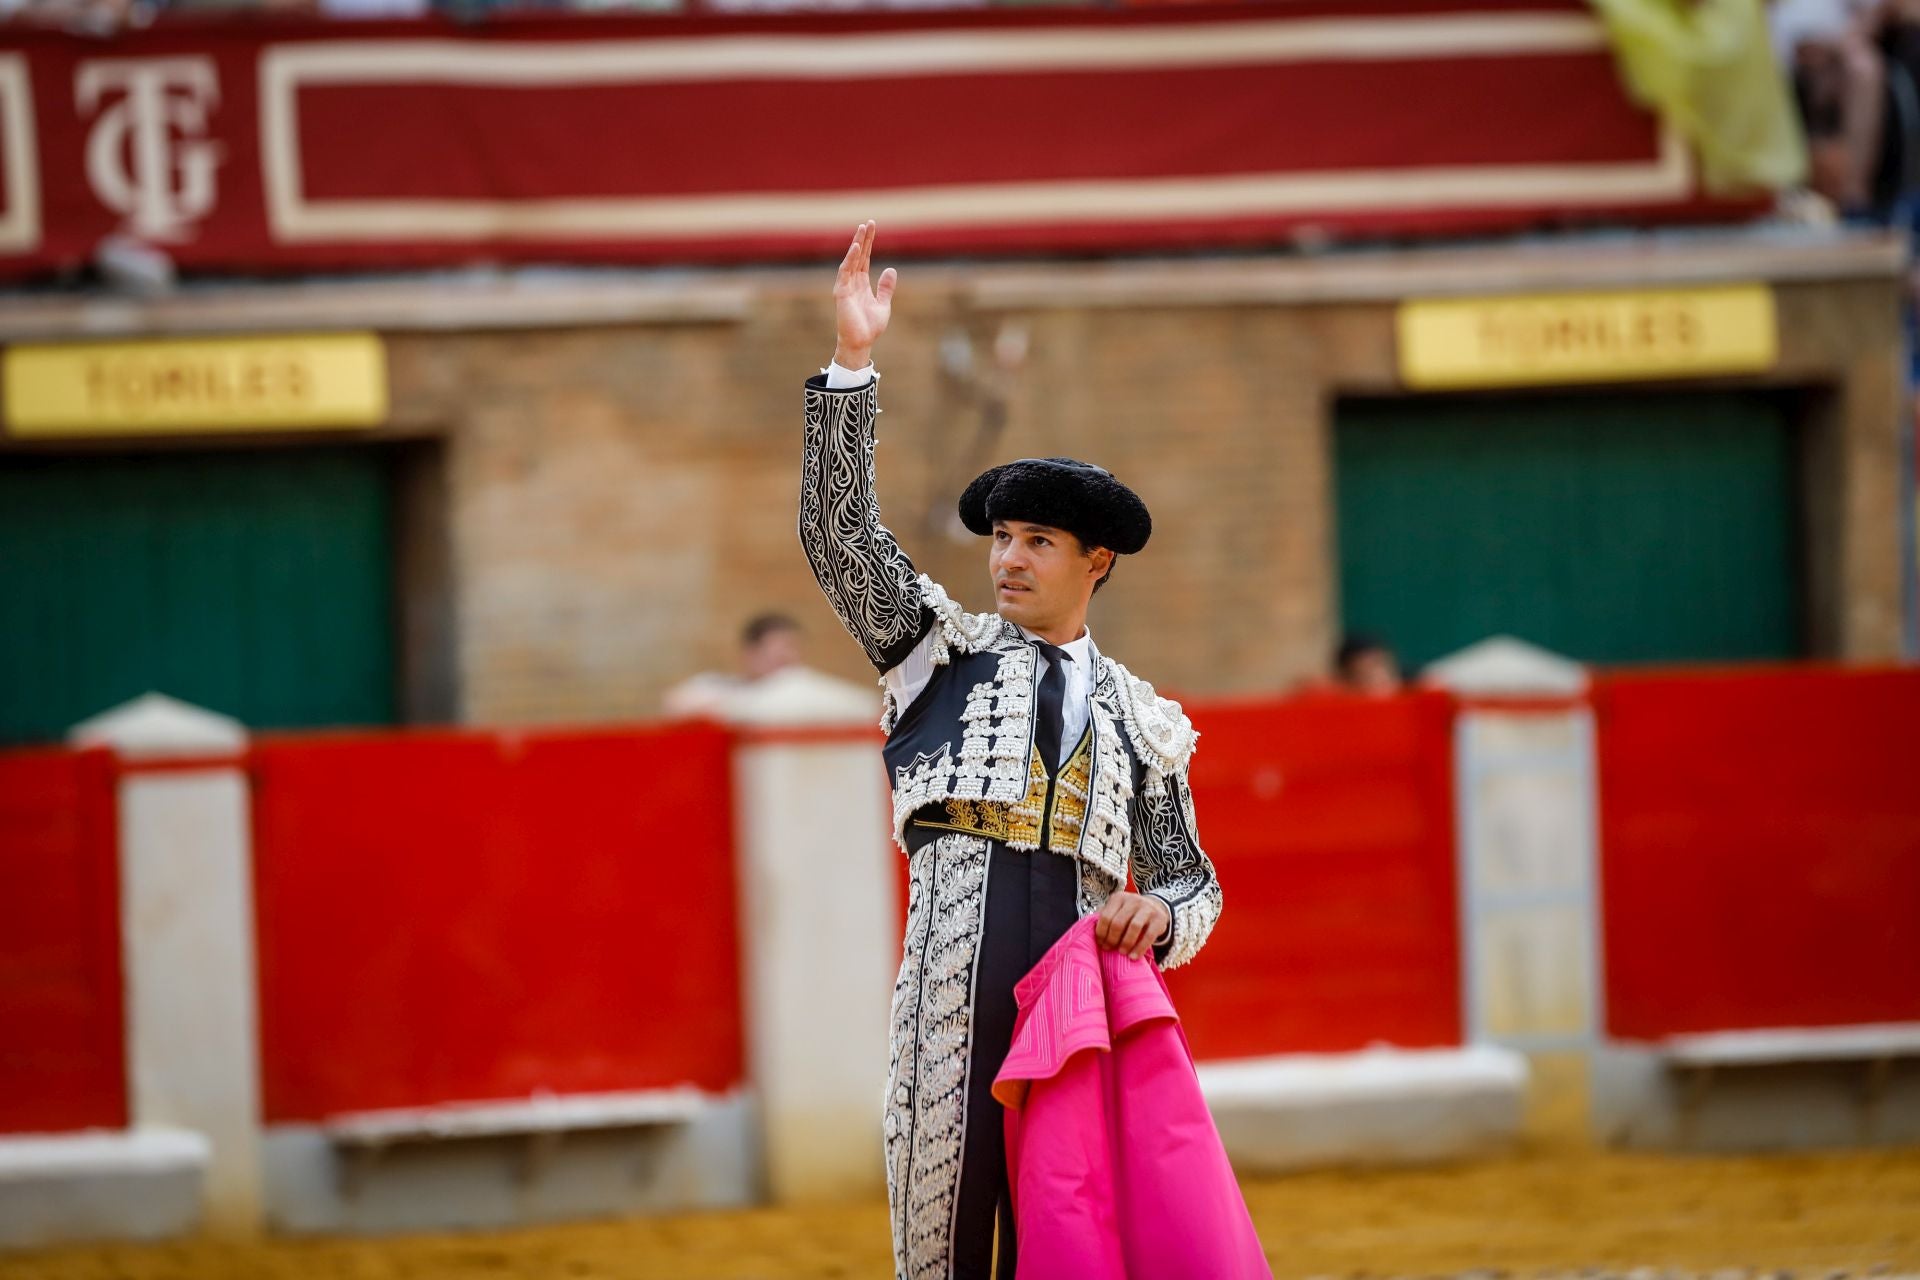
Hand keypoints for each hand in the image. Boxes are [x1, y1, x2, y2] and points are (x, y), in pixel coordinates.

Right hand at [832, 220, 896, 369]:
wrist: (861, 342)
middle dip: (864, 239)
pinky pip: (845, 272)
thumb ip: (886, 288)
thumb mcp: (883, 304)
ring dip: (857, 244)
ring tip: (863, 228)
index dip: (869, 243)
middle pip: (858, 255)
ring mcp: (846, 286)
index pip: (865, 258)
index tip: (873, 228)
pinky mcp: (841, 292)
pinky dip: (850, 258)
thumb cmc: (870, 327)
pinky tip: (856, 247)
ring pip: (851, 260)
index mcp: (862, 284)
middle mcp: (853, 282)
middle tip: (869, 222)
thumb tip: (891, 270)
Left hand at [1095, 892, 1169, 960]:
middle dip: (1112, 939)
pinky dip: (1140, 947)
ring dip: (1126, 943)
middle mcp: (1133, 900)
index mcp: (1118, 898)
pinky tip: (1133, 956)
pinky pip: (1149, 935)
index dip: (1101, 933)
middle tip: (1110, 949)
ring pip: (1134, 927)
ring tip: (1122, 953)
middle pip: (1118, 922)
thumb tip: (1090, 934)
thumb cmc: (1130, 914)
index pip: (1106, 916)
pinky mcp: (1160, 918)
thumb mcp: (1117, 911)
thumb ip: (1106, 918)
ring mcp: (1147, 908)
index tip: (1101, 944)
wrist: (1156, 907)